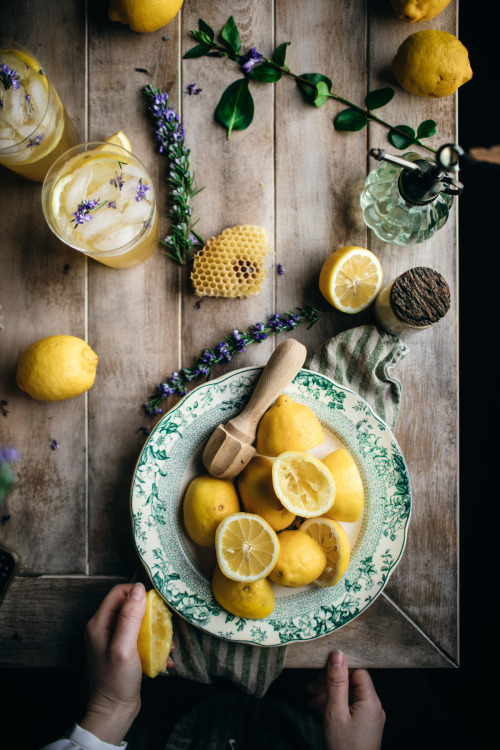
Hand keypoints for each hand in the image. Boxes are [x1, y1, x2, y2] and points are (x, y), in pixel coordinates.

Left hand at [80, 582, 172, 745]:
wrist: (114, 712)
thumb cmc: (115, 681)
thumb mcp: (123, 646)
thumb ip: (130, 616)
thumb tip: (139, 588)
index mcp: (99, 623)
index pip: (118, 592)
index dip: (136, 593)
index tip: (154, 602)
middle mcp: (105, 628)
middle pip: (129, 606)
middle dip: (149, 613)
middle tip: (163, 624)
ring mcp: (114, 640)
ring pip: (138, 622)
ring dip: (154, 630)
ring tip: (166, 644)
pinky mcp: (124, 651)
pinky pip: (141, 638)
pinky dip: (153, 644)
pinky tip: (163, 657)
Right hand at [307, 649, 384, 749]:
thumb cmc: (343, 749)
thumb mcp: (334, 712)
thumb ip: (336, 682)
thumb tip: (338, 654)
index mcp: (371, 701)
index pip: (358, 670)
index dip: (339, 667)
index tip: (320, 670)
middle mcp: (374, 707)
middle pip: (352, 682)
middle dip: (330, 682)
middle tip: (311, 688)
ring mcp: (370, 718)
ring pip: (349, 695)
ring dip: (330, 694)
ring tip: (311, 701)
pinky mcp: (365, 727)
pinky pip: (350, 708)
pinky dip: (335, 706)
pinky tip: (320, 710)